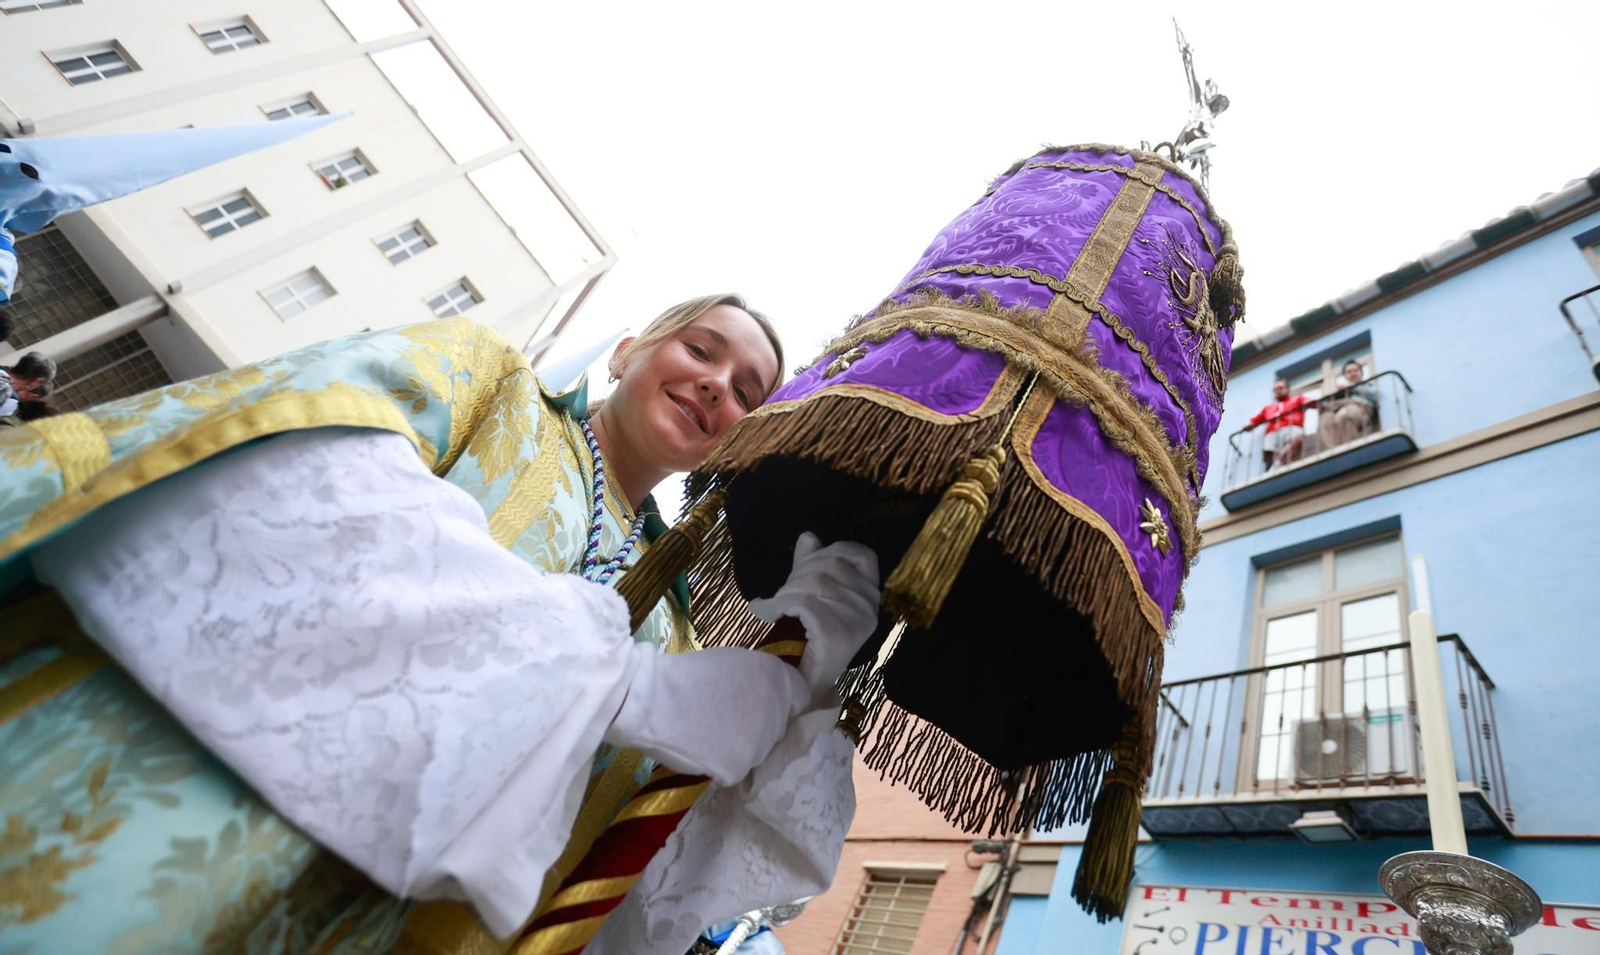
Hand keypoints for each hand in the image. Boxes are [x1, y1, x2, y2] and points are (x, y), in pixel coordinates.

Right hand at [605, 643, 809, 785]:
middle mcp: (777, 712)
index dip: (783, 702)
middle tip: (726, 719)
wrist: (652, 700)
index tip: (764, 705)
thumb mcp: (732, 663)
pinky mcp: (739, 769)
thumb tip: (761, 698)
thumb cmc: (686, 674)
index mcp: (777, 679)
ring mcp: (760, 744)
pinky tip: (699, 750)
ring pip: (756, 751)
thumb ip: (758, 681)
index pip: (801, 698)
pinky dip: (719, 764)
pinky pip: (735, 770)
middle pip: (778, 728)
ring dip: (739, 746)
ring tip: (707, 734)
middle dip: (758, 725)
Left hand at [747, 532, 879, 691]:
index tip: (807, 567)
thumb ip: (812, 565)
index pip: (864, 555)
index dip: (833, 551)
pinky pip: (802, 602)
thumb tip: (808, 536)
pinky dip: (776, 605)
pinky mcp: (839, 632)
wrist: (802, 684)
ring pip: (814, 582)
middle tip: (780, 595)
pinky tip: (765, 613)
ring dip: (784, 592)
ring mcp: (858, 620)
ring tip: (772, 608)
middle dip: (797, 575)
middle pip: (830, 564)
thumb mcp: (811, 595)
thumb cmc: (808, 641)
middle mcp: (871, 606)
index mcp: (871, 596)